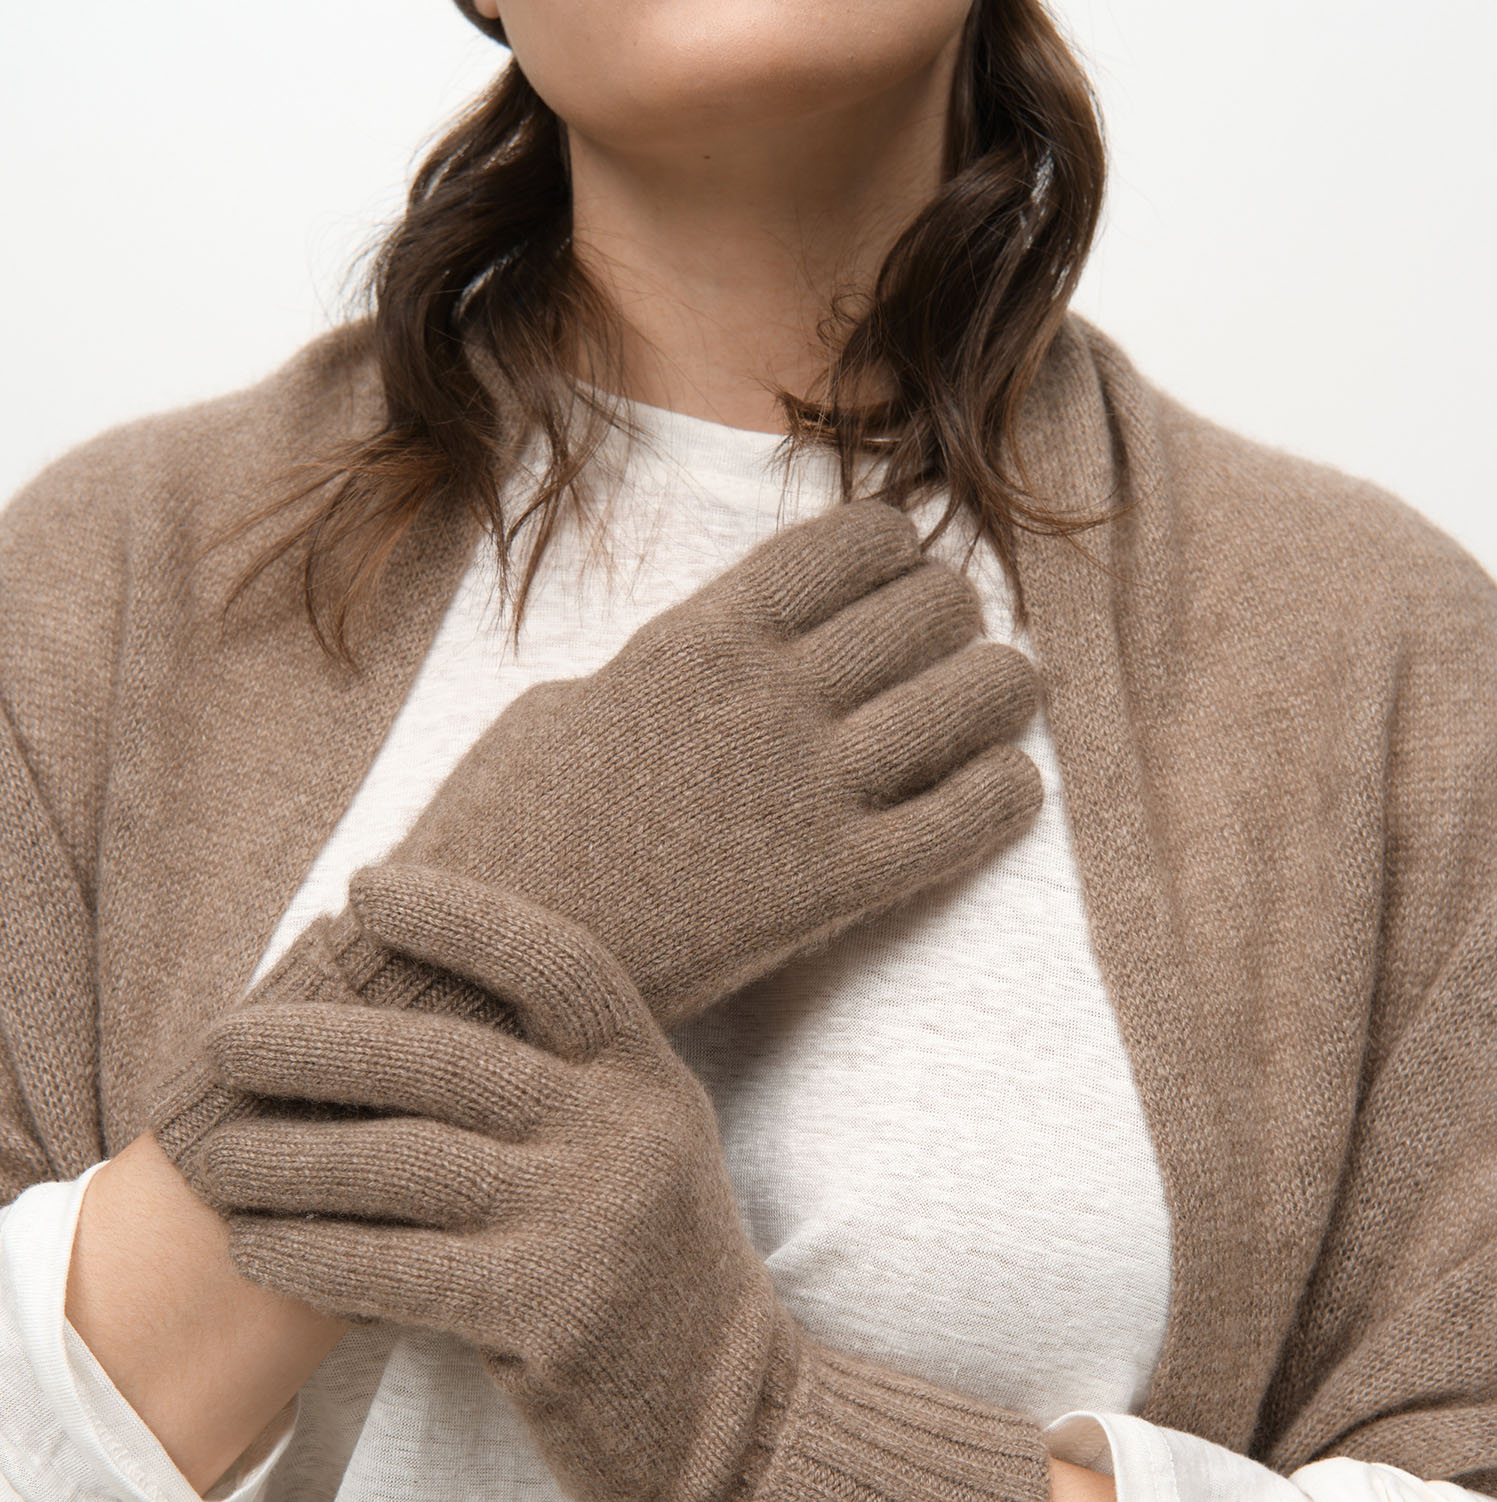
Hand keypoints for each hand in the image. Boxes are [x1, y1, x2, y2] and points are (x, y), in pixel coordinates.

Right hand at [149, 497, 1041, 1169]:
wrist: (484, 962)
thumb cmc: (503, 837)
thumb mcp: (563, 709)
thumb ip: (658, 671)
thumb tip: (706, 657)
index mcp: (701, 638)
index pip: (857, 539)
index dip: (897, 554)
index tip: (891, 586)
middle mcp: (769, 696)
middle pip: (937, 605)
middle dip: (955, 622)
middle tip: (943, 656)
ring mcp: (808, 789)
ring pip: (981, 693)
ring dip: (999, 693)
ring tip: (986, 713)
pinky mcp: (833, 886)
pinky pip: (973, 815)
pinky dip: (1008, 792)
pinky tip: (1000, 791)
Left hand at [189, 885, 1051, 1501]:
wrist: (733, 1422)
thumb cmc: (652, 1276)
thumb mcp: (639, 1152)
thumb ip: (556, 1090)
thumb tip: (386, 1027)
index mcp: (648, 1080)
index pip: (558, 964)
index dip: (460, 916)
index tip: (365, 889)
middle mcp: (625, 1135)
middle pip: (444, 1060)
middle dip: (315, 1045)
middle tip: (223, 1042)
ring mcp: (591, 1223)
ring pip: (401, 1164)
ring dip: (286, 1157)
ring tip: (211, 1154)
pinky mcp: (549, 1313)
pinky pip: (395, 1268)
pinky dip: (309, 1254)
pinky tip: (254, 1247)